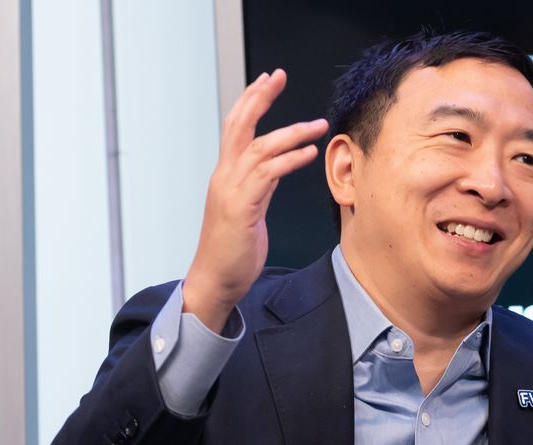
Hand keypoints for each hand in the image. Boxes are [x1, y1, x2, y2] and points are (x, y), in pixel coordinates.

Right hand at [182, 69, 328, 330]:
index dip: (251, 101)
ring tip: (317, 124)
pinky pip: (267, 175)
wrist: (215, 281)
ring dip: (291, 133)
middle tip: (278, 76)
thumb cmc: (233, 251)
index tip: (268, 80)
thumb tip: (278, 167)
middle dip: (259, 98)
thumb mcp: (249, 210)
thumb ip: (260, 185)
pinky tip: (309, 153)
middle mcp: (225, 177)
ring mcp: (231, 191)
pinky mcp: (241, 208)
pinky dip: (289, 161)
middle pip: (240, 125)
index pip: (236, 128)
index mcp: (226, 176)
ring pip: (259, 148)